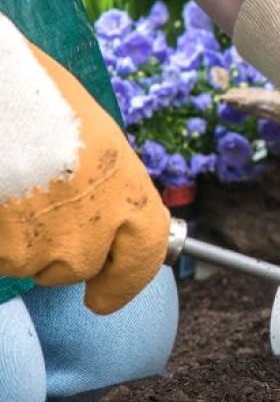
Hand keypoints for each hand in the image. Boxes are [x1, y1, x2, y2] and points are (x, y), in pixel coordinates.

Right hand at [0, 17, 168, 313]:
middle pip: (77, 266)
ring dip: (22, 239)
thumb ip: (108, 189)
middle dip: (60, 247)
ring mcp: (42, 251)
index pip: (143, 260)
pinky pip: (1, 256)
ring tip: (14, 189)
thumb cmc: (47, 107)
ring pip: (31, 263)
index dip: (125, 282)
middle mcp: (93, 235)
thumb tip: (104, 216)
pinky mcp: (2, 256)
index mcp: (130, 200)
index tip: (105, 297)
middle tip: (42, 203)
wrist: (3, 104)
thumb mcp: (100, 145)